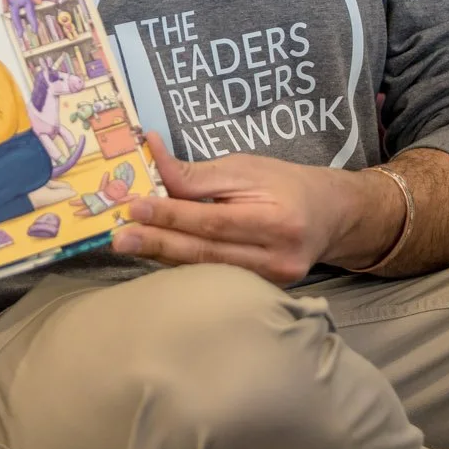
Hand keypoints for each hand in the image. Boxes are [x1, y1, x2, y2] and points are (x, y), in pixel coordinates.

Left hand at [112, 133, 375, 285]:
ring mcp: (271, 282)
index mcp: (278, 222)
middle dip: (158, 242)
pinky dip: (183, 266)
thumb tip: (150, 157)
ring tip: (129, 244)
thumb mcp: (246, 167)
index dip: (172, 214)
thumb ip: (198, 174)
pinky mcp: (262, 292)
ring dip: (163, 256)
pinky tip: (156, 255)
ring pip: (207, 270)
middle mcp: (277, 259)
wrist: (329, 216)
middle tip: (119, 237)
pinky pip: (214, 278)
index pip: (215, 221)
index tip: (134, 206)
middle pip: (206, 253)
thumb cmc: (285, 185)